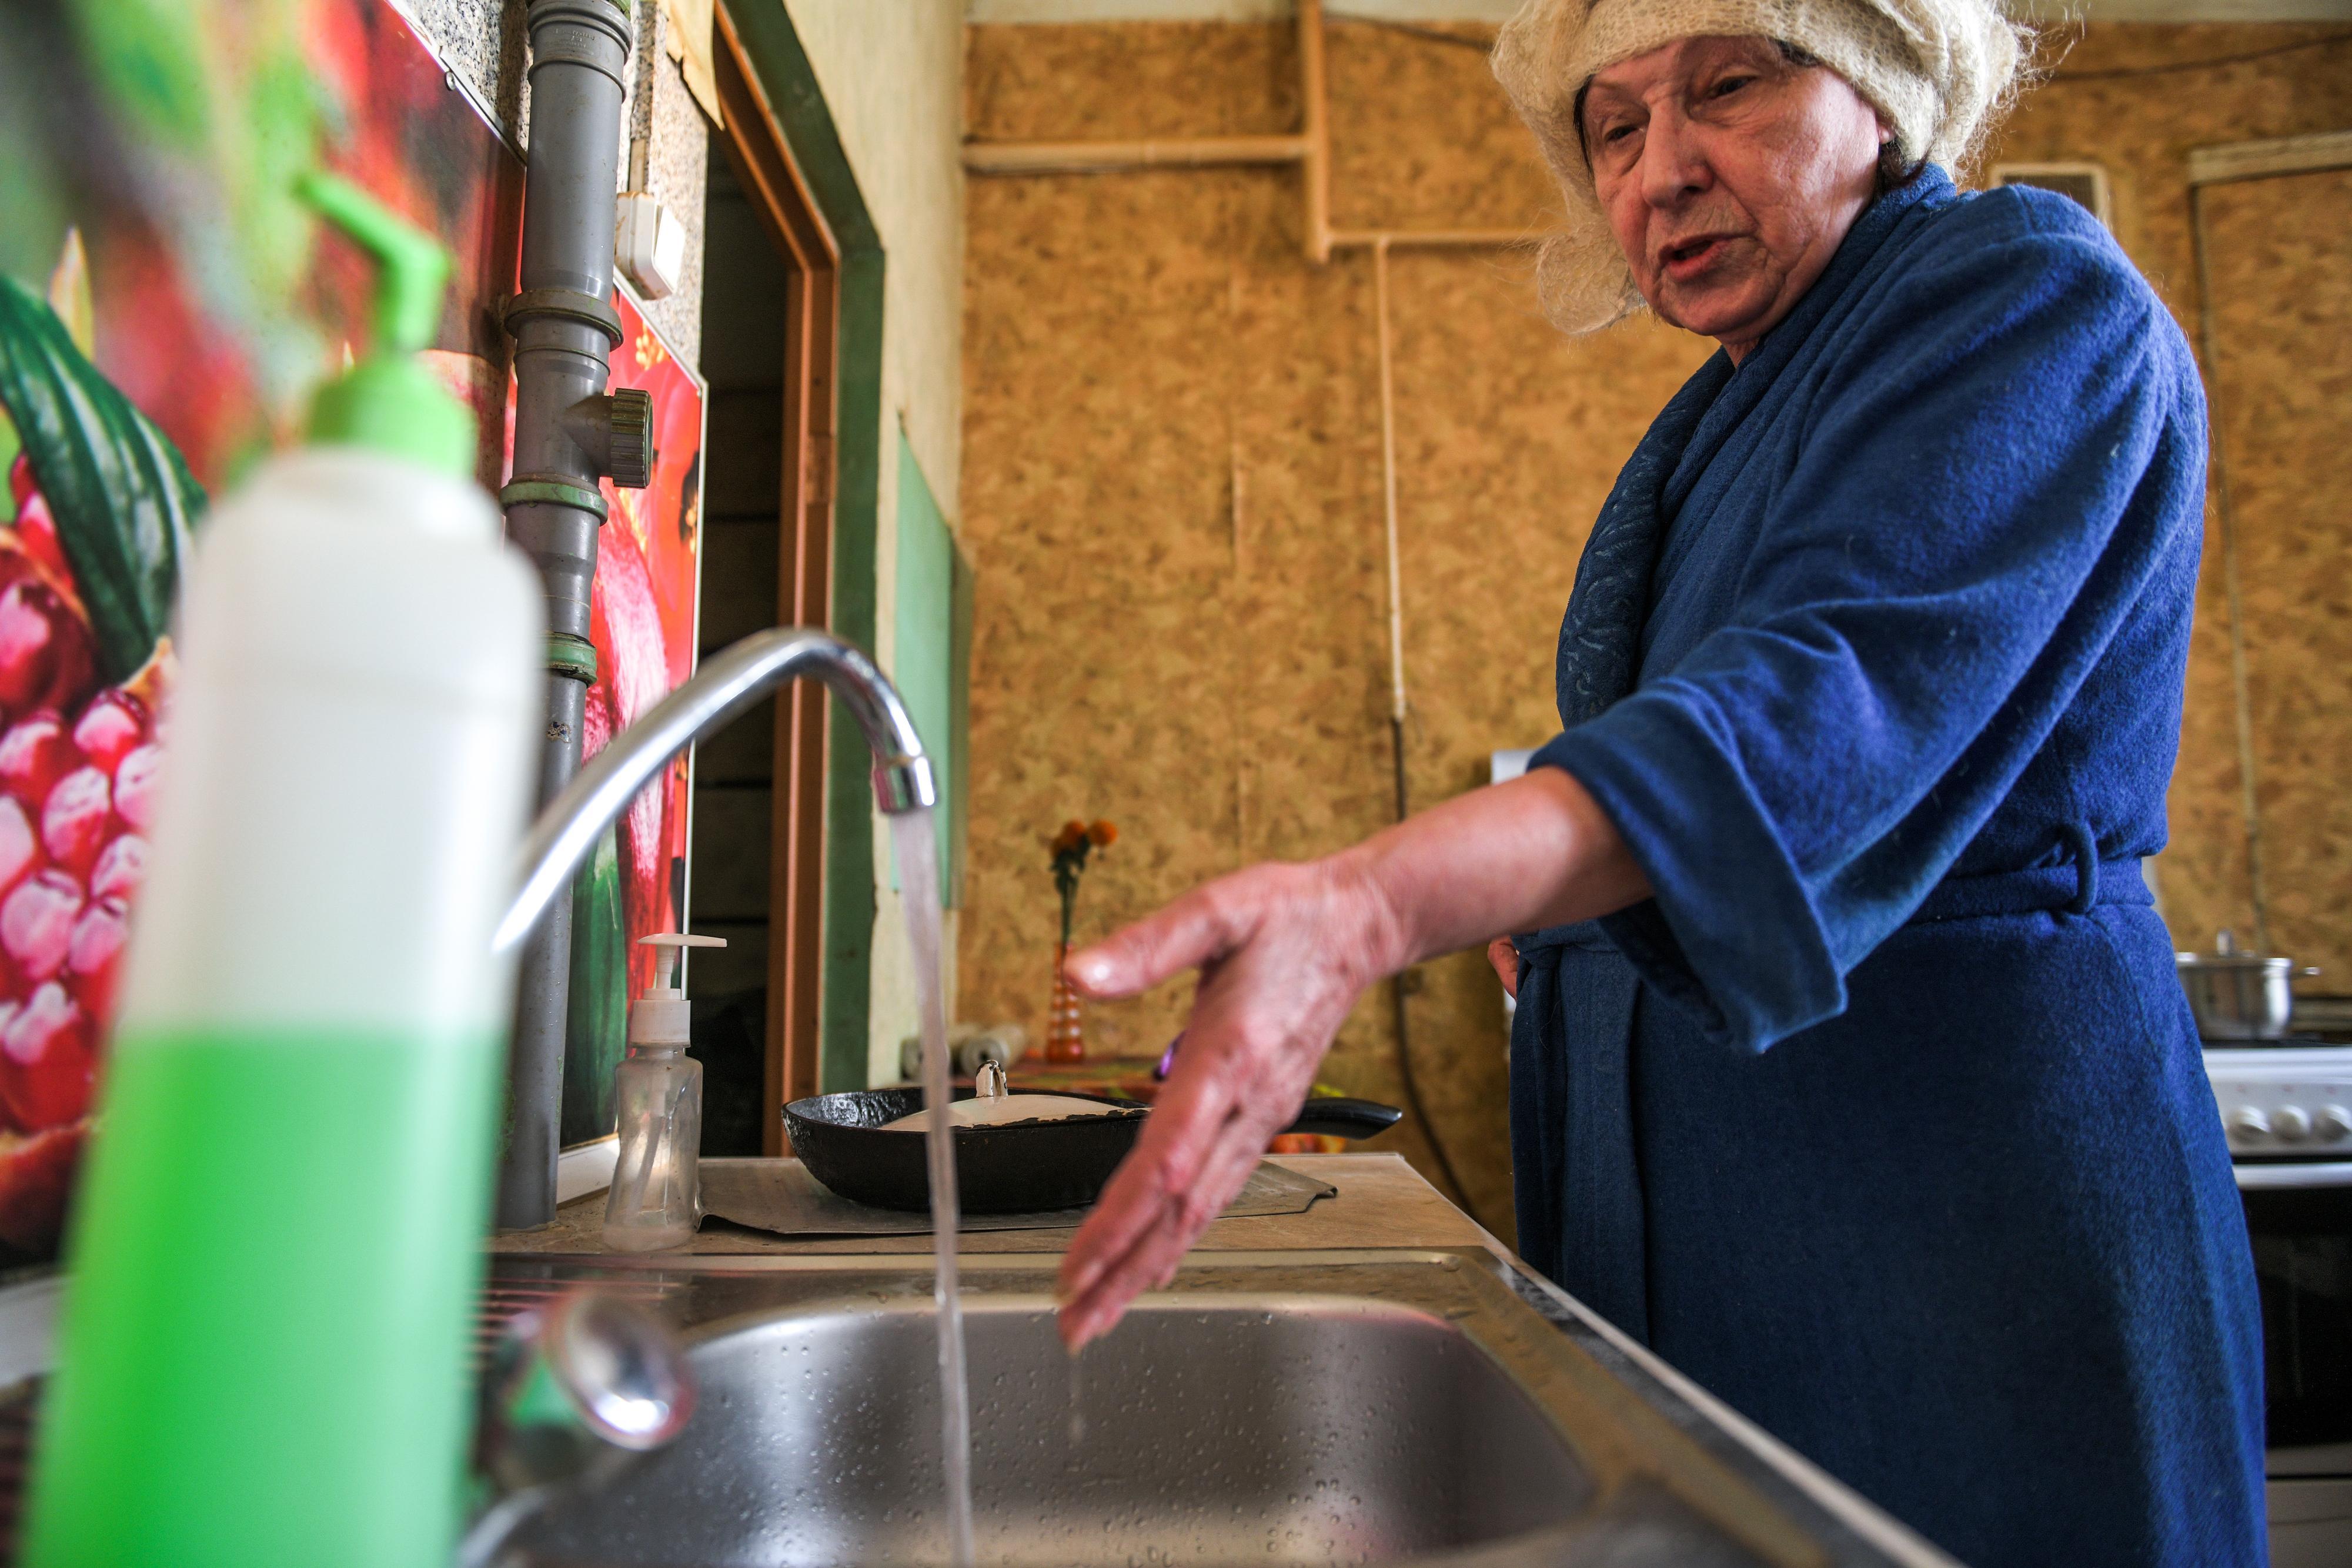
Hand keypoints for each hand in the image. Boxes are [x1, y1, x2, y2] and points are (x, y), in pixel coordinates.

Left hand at [1052, 767, 1647, 1348]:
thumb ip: (1147, 945)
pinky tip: (1157, 1257)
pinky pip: (1218, 1189)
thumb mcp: (1217, 909)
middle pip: (1180, 1208)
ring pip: (1200, 1210)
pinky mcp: (1263, 1115)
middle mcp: (1248, 1102)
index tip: (1076, 1268)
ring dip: (1149, 1264)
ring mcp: (1261, 1116)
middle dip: (1123, 1271)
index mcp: (1228, 1059)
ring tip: (1101, 1312)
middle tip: (1074, 1323)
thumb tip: (1077, 973)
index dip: (1118, 1222)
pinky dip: (1181, 1232)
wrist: (1360, 926)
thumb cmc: (1287, 914)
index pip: (1165, 1162)